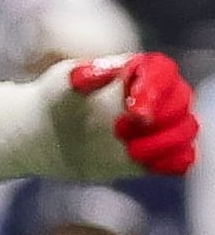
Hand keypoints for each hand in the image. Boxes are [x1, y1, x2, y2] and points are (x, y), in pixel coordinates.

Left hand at [63, 54, 198, 177]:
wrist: (49, 134)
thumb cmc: (59, 99)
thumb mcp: (63, 83)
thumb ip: (84, 75)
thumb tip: (103, 70)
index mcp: (140, 70)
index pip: (163, 72)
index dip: (155, 91)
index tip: (136, 112)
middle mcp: (158, 95)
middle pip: (180, 102)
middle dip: (157, 119)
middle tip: (119, 131)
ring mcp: (161, 124)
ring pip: (185, 130)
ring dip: (163, 142)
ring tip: (131, 151)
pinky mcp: (159, 152)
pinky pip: (181, 158)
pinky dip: (174, 162)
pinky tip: (148, 164)